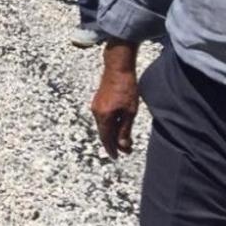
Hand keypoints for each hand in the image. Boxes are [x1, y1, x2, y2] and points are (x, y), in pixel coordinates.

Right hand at [91, 41, 139, 157]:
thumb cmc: (126, 88)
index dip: (111, 149)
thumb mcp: (129, 112)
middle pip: (103, 133)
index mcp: (104, 117)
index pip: (106, 138)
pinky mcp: (98, 101)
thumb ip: (125, 130)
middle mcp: (96, 113)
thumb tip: (122, 146)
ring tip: (122, 139)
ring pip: (102, 126)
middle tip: (124, 151)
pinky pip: (102, 118)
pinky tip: (117, 125)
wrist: (117, 68)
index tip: (117, 157)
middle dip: (112, 143)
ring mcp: (96, 106)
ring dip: (111, 134)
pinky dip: (109, 125)